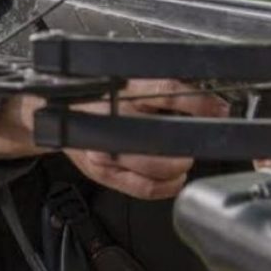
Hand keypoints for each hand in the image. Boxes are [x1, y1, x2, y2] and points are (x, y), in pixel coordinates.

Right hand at [63, 79, 228, 199]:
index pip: (167, 90)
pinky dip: (167, 187)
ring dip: (179, 167)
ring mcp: (106, 149)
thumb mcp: (125, 81)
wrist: (50, 112)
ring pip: (156, 167)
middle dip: (190, 144)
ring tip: (184, 159)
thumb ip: (161, 89)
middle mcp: (111, 119)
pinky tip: (174, 179)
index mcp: (121, 89)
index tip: (220, 108)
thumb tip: (208, 100)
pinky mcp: (103, 171)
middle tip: (199, 142)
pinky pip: (144, 188)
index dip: (199, 101)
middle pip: (165, 138)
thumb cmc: (93, 96)